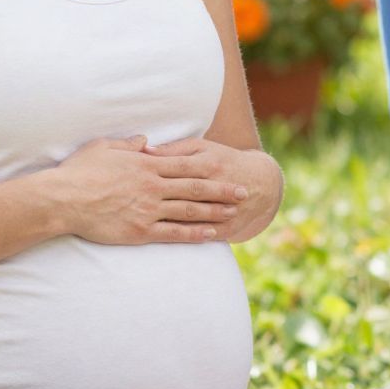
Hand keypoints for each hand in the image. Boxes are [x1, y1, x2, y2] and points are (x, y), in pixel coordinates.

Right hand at [52, 135, 250, 245]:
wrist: (63, 199)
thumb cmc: (79, 171)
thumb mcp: (104, 147)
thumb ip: (128, 144)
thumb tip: (145, 140)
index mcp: (146, 165)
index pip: (186, 167)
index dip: (211, 170)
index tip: (229, 171)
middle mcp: (153, 187)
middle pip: (196, 188)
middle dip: (222, 191)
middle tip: (243, 193)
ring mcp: (149, 210)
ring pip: (190, 211)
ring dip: (215, 212)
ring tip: (234, 214)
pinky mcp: (141, 231)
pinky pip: (174, 233)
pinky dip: (194, 234)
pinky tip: (210, 235)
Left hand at [143, 137, 282, 243]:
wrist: (261, 183)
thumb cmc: (222, 160)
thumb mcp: (202, 148)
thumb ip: (173, 150)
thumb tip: (144, 150)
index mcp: (207, 162)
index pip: (175, 167)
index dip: (151, 171)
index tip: (129, 176)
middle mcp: (215, 185)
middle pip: (182, 192)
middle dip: (157, 197)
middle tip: (130, 202)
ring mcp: (223, 207)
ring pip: (194, 215)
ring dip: (170, 219)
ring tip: (147, 222)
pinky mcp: (229, 226)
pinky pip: (206, 233)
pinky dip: (190, 236)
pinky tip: (171, 240)